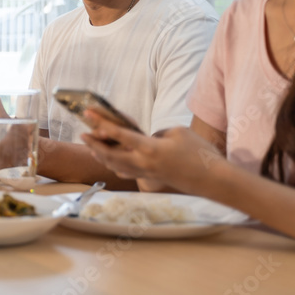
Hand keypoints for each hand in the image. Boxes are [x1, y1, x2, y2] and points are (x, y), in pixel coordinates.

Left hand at [80, 109, 223, 192]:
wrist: (212, 180)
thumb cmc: (199, 153)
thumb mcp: (178, 133)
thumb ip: (156, 133)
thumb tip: (144, 139)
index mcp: (149, 148)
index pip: (119, 135)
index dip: (101, 123)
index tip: (88, 114)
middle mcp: (143, 163)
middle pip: (109, 154)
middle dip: (94, 143)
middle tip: (82, 133)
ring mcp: (145, 173)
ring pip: (115, 165)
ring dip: (101, 155)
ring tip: (91, 145)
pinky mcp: (150, 179)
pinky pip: (125, 172)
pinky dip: (114, 165)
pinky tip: (109, 160)